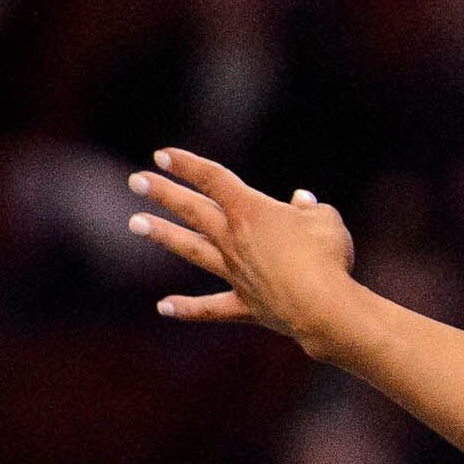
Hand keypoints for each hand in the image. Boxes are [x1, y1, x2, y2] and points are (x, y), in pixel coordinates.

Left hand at [126, 149, 362, 355]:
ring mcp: (235, 273)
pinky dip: (187, 308)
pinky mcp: (245, 305)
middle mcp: (234, 239)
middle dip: (164, 193)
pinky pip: (211, 307)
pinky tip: (163, 307)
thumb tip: (301, 201)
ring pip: (192, 249)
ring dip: (163, 235)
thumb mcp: (326, 220)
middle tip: (136, 181)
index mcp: (251, 212)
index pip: (213, 180)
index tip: (162, 154)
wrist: (323, 306)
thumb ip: (311, 208)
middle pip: (193, 210)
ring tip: (136, 223)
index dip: (187, 165)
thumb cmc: (327, 256)